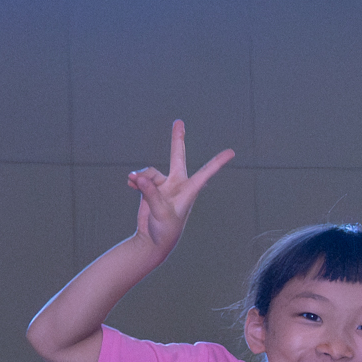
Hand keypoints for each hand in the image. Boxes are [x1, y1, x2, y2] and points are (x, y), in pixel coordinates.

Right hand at [127, 119, 232, 256]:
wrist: (153, 240)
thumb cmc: (165, 230)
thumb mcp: (160, 212)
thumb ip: (151, 193)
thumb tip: (139, 177)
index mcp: (189, 190)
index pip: (206, 173)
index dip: (217, 162)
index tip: (232, 152)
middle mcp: (178, 184)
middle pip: (177, 156)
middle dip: (177, 139)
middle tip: (179, 121)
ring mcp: (164, 185)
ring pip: (149, 172)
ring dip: (141, 176)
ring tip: (133, 183)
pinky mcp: (151, 189)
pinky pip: (141, 177)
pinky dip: (135, 180)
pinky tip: (129, 184)